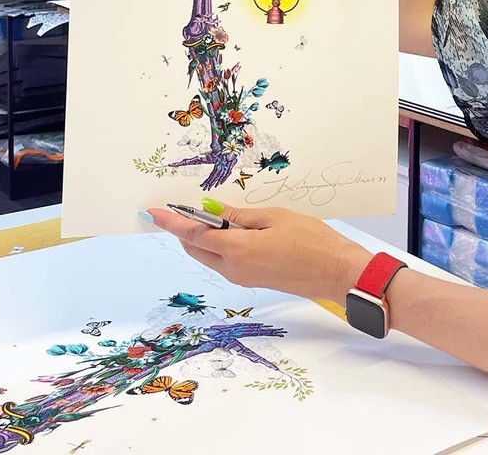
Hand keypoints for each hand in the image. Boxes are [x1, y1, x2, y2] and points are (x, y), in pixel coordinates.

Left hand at [147, 204, 371, 304]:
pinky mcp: (251, 279)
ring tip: (206, 213)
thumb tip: (213, 210)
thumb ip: (240, 215)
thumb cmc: (310, 240)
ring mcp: (242, 277)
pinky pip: (224, 260)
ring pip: (209, 255)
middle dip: (184, 229)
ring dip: (201, 237)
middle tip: (178, 207)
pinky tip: (228, 228)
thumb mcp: (275, 218)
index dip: (171, 222)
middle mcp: (233, 268)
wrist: (335, 272)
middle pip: (196, 248)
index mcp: (237, 250)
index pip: (193, 234)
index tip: (152, 212)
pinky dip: (217, 244)